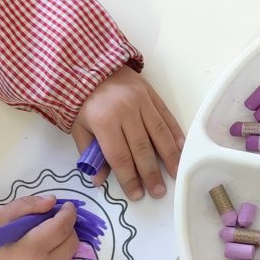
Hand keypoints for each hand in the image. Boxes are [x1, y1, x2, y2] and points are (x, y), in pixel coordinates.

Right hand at [0, 196, 85, 259]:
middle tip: (56, 218)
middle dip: (69, 227)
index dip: (68, 213)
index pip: (62, 228)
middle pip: (71, 242)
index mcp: (30, 250)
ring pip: (69, 256)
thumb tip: (51, 201)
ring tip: (50, 233)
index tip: (67, 206)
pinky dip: (59, 255)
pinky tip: (44, 249)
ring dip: (65, 241)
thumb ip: (24, 206)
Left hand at [78, 66, 182, 200]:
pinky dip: (175, 133)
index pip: (119, 156)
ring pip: (158, 133)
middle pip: (141, 148)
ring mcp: (141, 101)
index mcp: (104, 121)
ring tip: (175, 175)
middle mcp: (125, 111)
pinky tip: (181, 148)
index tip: (136, 194)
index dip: (129, 178)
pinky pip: (166, 116)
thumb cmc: (82, 100)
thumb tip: (99, 179)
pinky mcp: (151, 94)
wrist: (90, 65)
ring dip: (169, 157)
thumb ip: (89, 153)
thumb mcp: (77, 127)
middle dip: (150, 173)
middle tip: (158, 192)